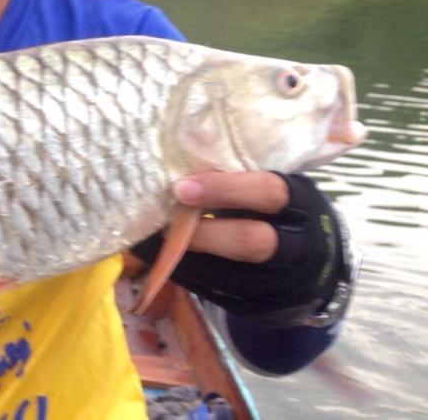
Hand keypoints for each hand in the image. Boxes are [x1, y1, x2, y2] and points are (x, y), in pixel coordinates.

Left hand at [132, 170, 344, 321]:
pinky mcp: (260, 306)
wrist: (315, 266)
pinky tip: (162, 257)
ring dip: (186, 256)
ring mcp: (280, 282)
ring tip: (152, 238)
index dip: (224, 189)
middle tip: (165, 221)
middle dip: (203, 232)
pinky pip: (217, 293)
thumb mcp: (273, 187)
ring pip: (229, 274)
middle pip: (250, 242)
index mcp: (301, 202)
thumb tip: (180, 162)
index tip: (182, 188)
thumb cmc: (280, 211)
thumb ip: (239, 176)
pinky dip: (186, 274)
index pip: (268, 192)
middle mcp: (297, 245)